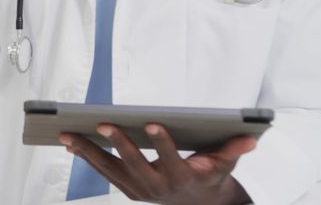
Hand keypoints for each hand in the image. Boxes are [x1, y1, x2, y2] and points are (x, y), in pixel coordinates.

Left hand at [60, 124, 254, 204]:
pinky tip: (72, 143)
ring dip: (89, 152)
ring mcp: (140, 190)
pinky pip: (104, 172)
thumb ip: (235, 150)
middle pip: (135, 165)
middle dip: (118, 144)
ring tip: (68, 134)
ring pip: (111, 170)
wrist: (199, 204)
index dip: (162, 142)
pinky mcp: (128, 189)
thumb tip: (251, 137)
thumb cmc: (210, 177)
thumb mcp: (225, 165)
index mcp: (183, 179)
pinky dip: (88, 157)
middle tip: (102, 124)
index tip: (152, 123)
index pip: (172, 159)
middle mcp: (159, 187)